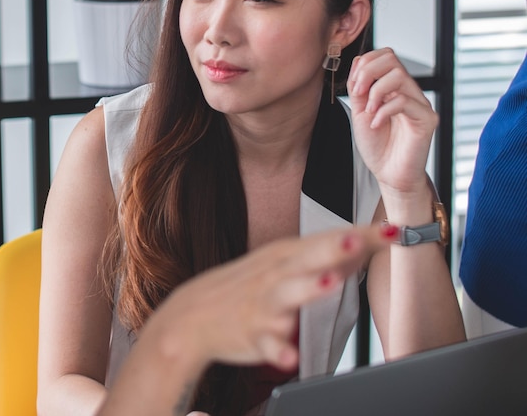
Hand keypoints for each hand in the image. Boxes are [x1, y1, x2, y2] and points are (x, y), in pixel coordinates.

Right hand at [151, 225, 392, 373]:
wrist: (192, 315)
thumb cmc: (243, 288)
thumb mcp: (280, 264)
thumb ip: (323, 257)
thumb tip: (366, 244)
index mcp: (285, 255)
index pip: (328, 240)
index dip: (362, 235)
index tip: (394, 230)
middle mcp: (274, 275)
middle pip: (307, 258)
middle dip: (332, 248)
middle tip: (359, 239)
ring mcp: (263, 305)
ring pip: (287, 295)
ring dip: (308, 288)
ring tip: (329, 283)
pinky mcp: (251, 335)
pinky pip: (266, 345)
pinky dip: (277, 351)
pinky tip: (289, 357)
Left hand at [346, 48, 436, 194]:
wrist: (389, 174)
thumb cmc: (377, 145)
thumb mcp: (360, 112)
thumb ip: (359, 88)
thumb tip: (359, 61)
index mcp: (394, 87)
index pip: (385, 55)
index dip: (365, 64)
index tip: (354, 87)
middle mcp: (409, 91)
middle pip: (392, 58)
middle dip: (368, 73)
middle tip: (359, 95)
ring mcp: (420, 103)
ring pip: (399, 76)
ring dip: (375, 92)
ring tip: (369, 112)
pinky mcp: (427, 119)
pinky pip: (405, 101)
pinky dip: (383, 111)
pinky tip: (376, 125)